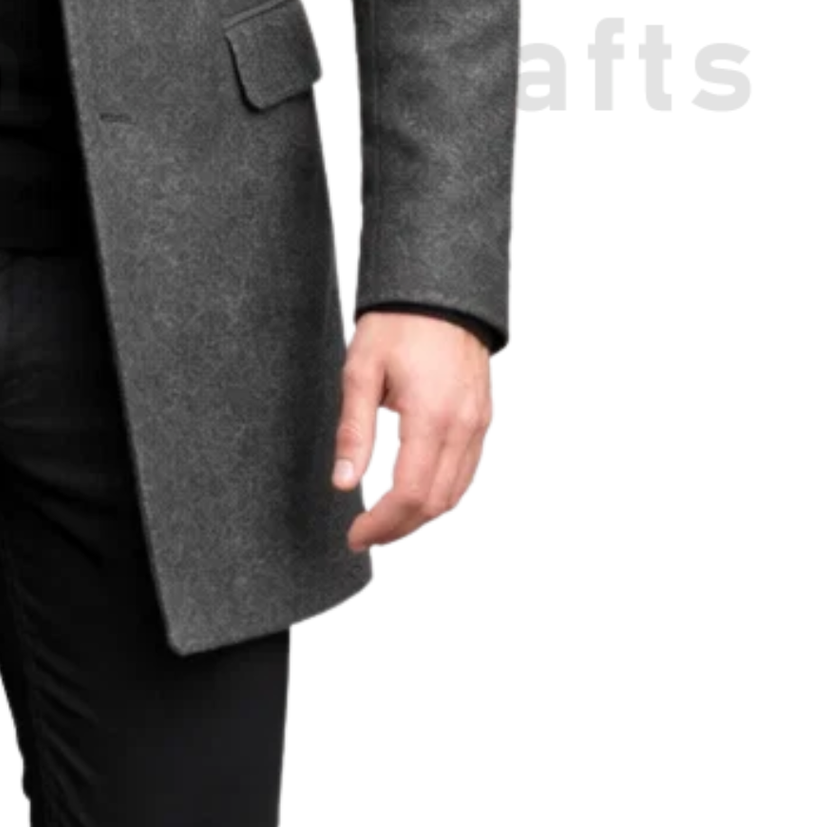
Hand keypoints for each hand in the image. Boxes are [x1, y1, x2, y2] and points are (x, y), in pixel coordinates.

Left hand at [333, 310, 491, 551]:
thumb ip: (355, 430)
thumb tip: (344, 482)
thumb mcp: (361, 371)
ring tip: (384, 520)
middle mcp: (464, 427)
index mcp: (433, 417)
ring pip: (456, 492)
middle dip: (399, 528)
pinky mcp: (482, 417)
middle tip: (364, 534)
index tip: (355, 536)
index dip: (382, 524)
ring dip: (421, 515)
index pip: (410, 494)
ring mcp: (478, 424)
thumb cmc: (397, 323)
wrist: (440, 290)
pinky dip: (441, 492)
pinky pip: (466, 470)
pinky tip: (414, 493)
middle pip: (436, 503)